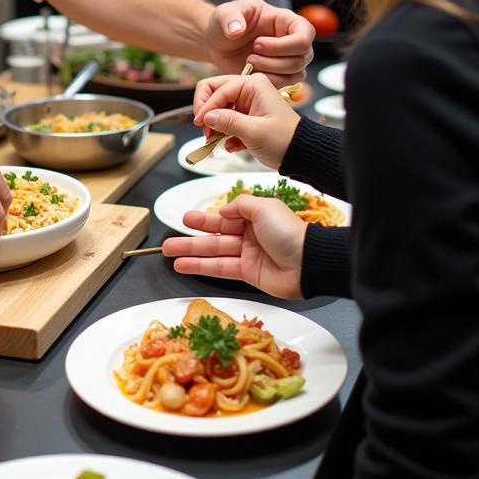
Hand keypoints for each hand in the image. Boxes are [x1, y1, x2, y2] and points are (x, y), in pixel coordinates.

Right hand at [162, 195, 306, 298]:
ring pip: (212, 252)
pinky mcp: (247, 273)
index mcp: (254, 216)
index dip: (204, 219)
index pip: (223, 217)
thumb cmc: (290, 232)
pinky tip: (185, 265)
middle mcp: (249, 235)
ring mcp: (247, 255)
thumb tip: (224, 209)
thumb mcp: (264, 207)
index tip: (186, 219)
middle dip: (191, 237)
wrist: (309, 263)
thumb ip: (240, 205)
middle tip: (169, 240)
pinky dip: (201, 267)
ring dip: (190, 253)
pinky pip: (219, 268)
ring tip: (169, 253)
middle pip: (214, 235)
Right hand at [192, 71, 300, 169]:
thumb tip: (205, 117)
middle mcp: (248, 89)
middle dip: (208, 113)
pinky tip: (232, 146)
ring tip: (217, 142)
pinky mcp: (246, 117)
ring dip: (215, 127)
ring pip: (218, 110)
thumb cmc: (284, 140)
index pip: (217, 89)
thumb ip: (228, 122)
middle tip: (206, 132)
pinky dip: (225, 134)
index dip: (206, 107)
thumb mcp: (254, 131)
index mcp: (252, 85)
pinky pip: (226, 121)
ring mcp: (247, 103)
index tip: (200, 125)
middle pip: (214, 94)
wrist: (302, 154)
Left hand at [204, 0, 313, 85]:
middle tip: (249, 57)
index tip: (257, 44)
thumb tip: (237, 30)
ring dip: (271, 74)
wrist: (217, 44)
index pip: (305, 34)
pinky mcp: (281, 75)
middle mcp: (293, 40)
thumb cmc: (225, 24)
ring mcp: (289, 59)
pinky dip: (269, 84)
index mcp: (286, 20)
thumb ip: (229, 17)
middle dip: (274, 61)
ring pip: (297, 74)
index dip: (283, 44)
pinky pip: (287, 85)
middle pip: (303, 57)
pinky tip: (251, 75)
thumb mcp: (223, 13)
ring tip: (249, 64)